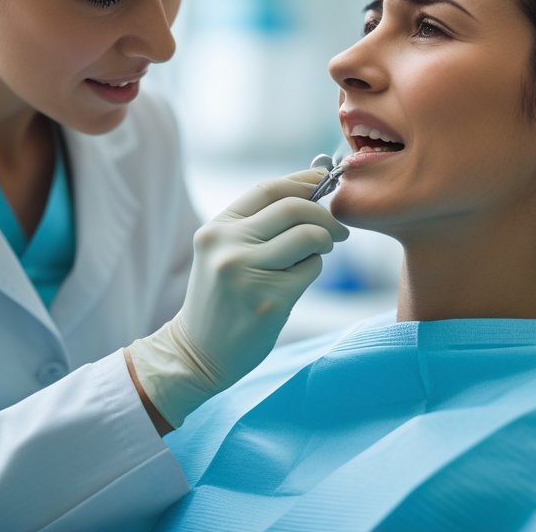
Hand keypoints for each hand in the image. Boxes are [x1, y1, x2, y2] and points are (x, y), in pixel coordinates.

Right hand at [126, 167, 348, 427]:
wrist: (198, 352)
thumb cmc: (221, 297)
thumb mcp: (224, 252)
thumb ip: (258, 223)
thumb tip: (311, 187)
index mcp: (216, 229)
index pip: (268, 189)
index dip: (302, 181)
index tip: (324, 182)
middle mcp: (227, 245)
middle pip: (294, 209)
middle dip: (325, 216)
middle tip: (338, 230)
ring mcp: (248, 273)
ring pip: (309, 237)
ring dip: (324, 242)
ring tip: (317, 255)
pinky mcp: (270, 300)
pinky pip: (311, 270)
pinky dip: (312, 271)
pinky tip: (296, 283)